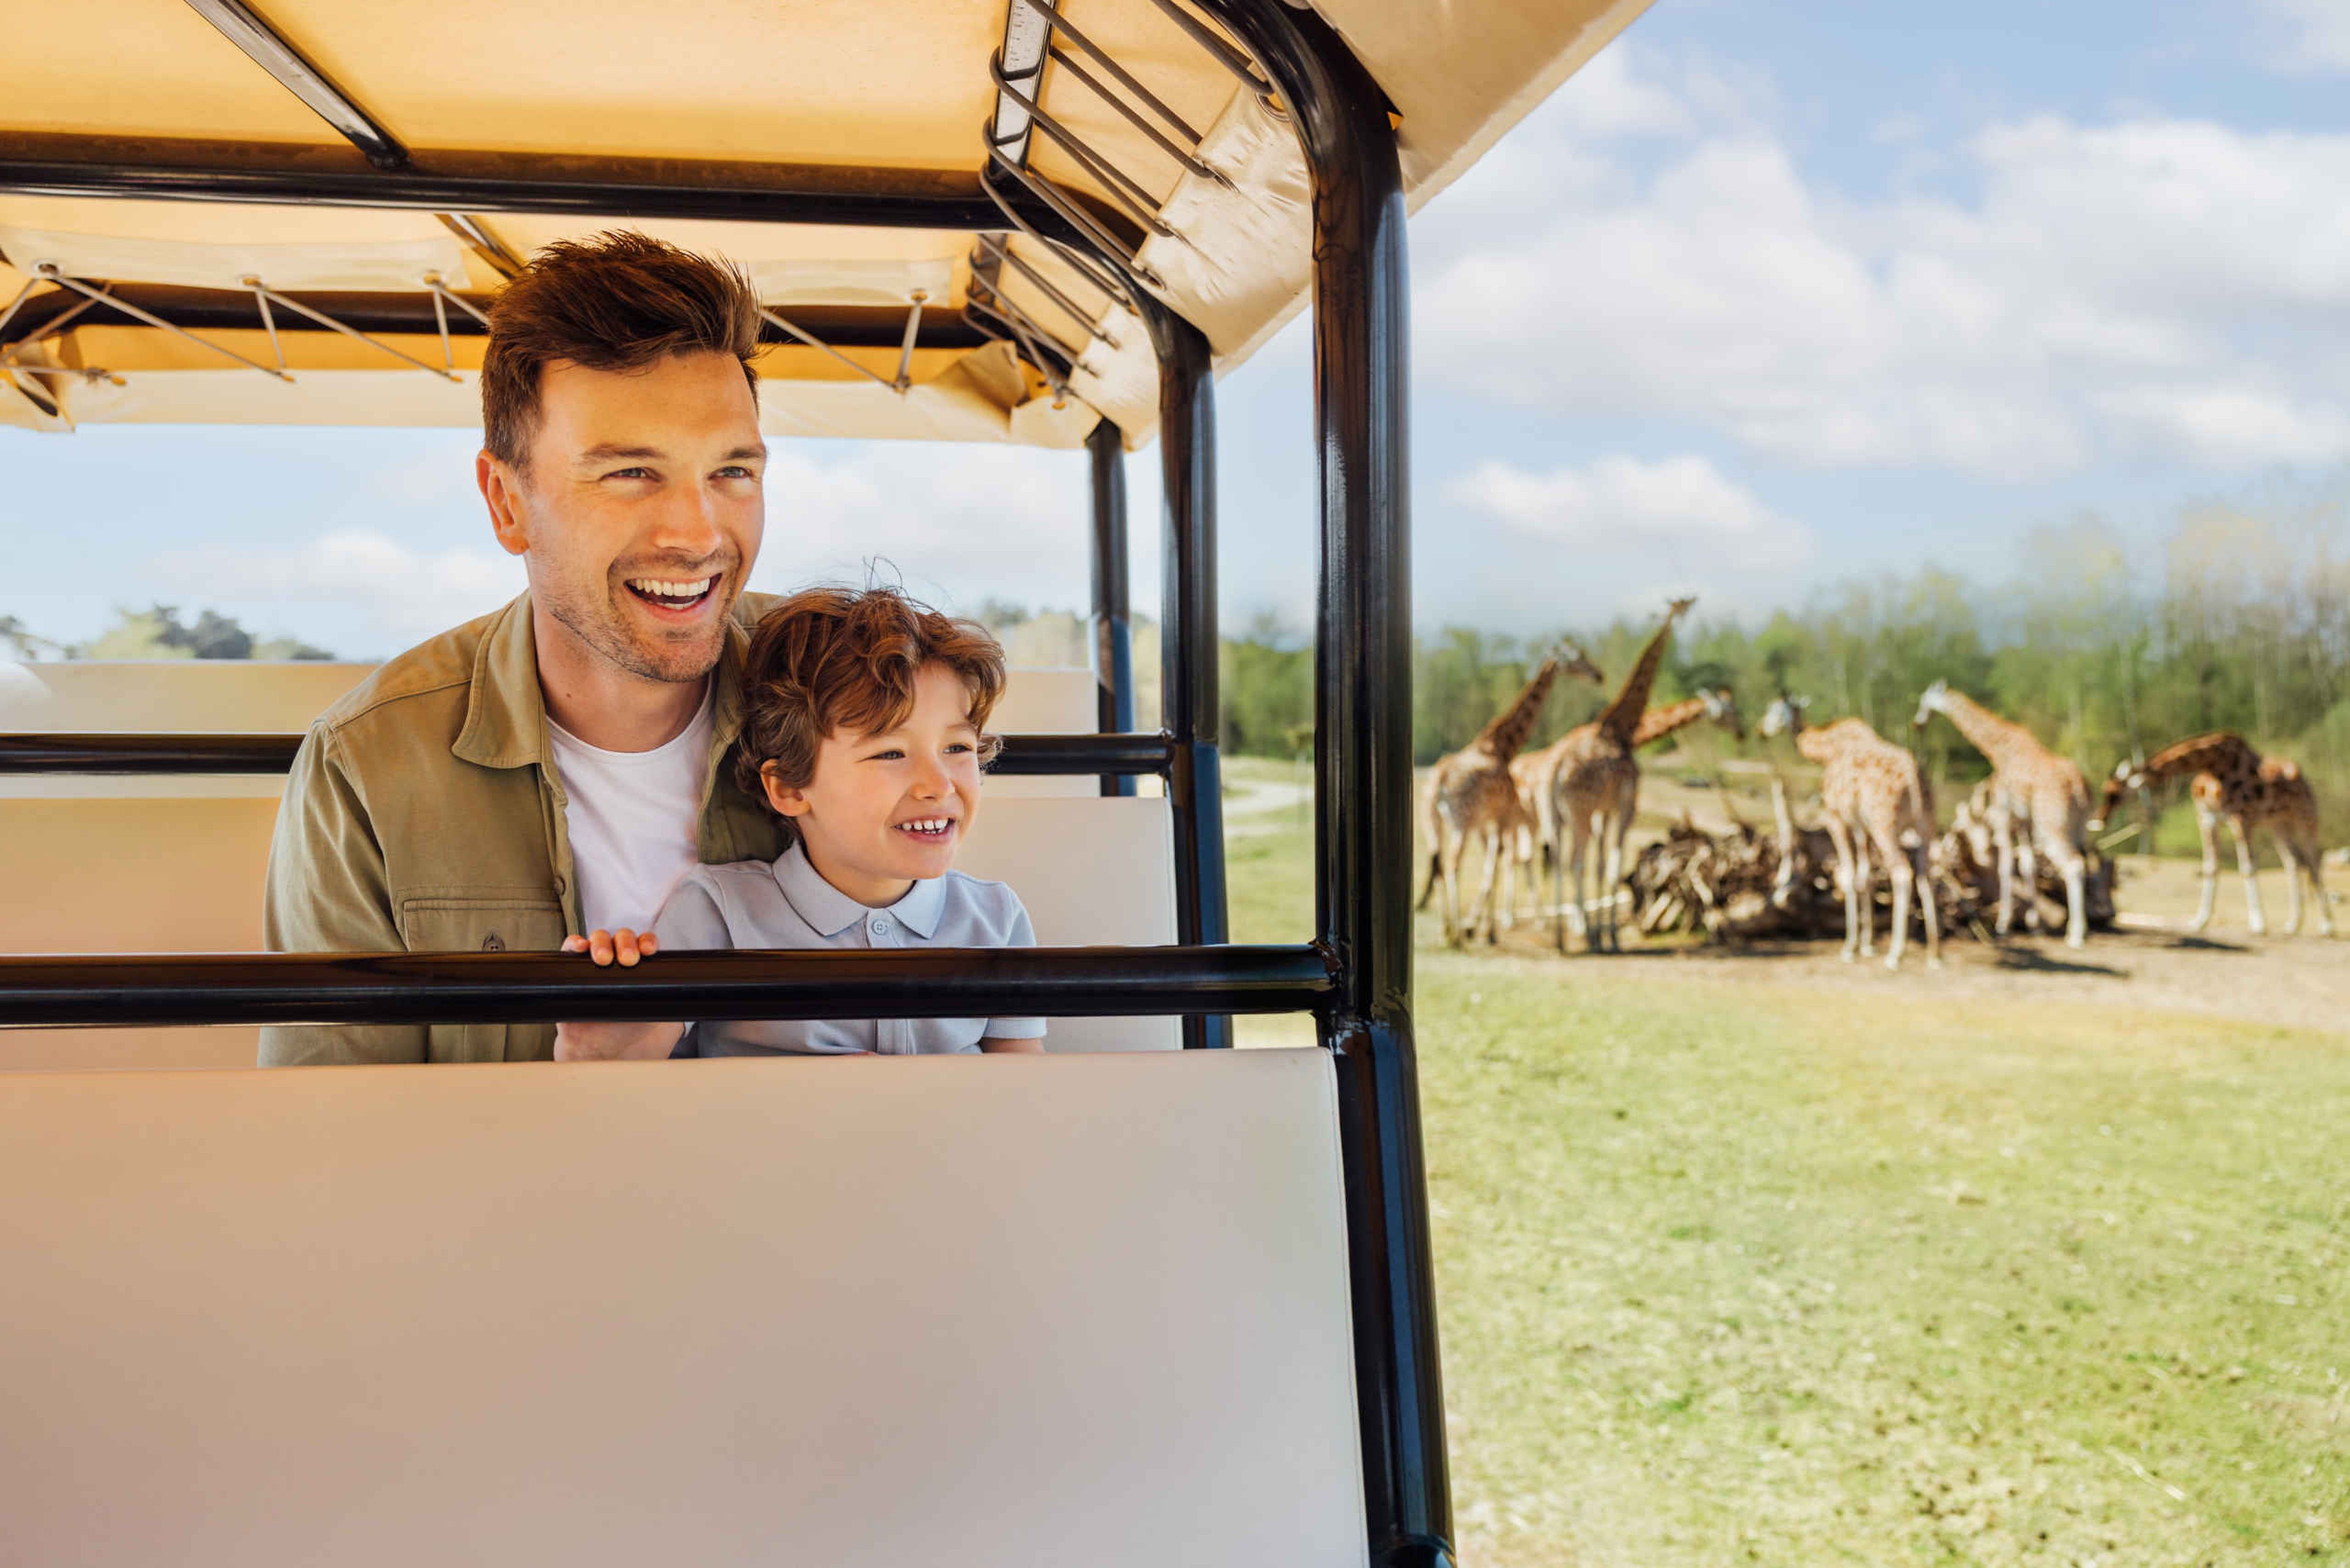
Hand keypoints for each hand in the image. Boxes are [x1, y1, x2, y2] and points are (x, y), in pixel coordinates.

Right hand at [553, 930, 682, 1061]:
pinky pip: (571, 947)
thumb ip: (665, 996)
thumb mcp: (652, 1010)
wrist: (599, 1047)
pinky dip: (575, 943)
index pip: (643, 943)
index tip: (649, 950)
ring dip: (602, 943)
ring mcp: (593, 961)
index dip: (647, 942)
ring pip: (599, 939)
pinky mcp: (572, 967)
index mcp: (638, 964)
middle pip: (622, 937)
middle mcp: (616, 958)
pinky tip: (581, 947)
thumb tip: (686, 990)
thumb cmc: (626, 1027)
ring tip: (604, 958)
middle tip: (628, 958)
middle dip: (626, 943)